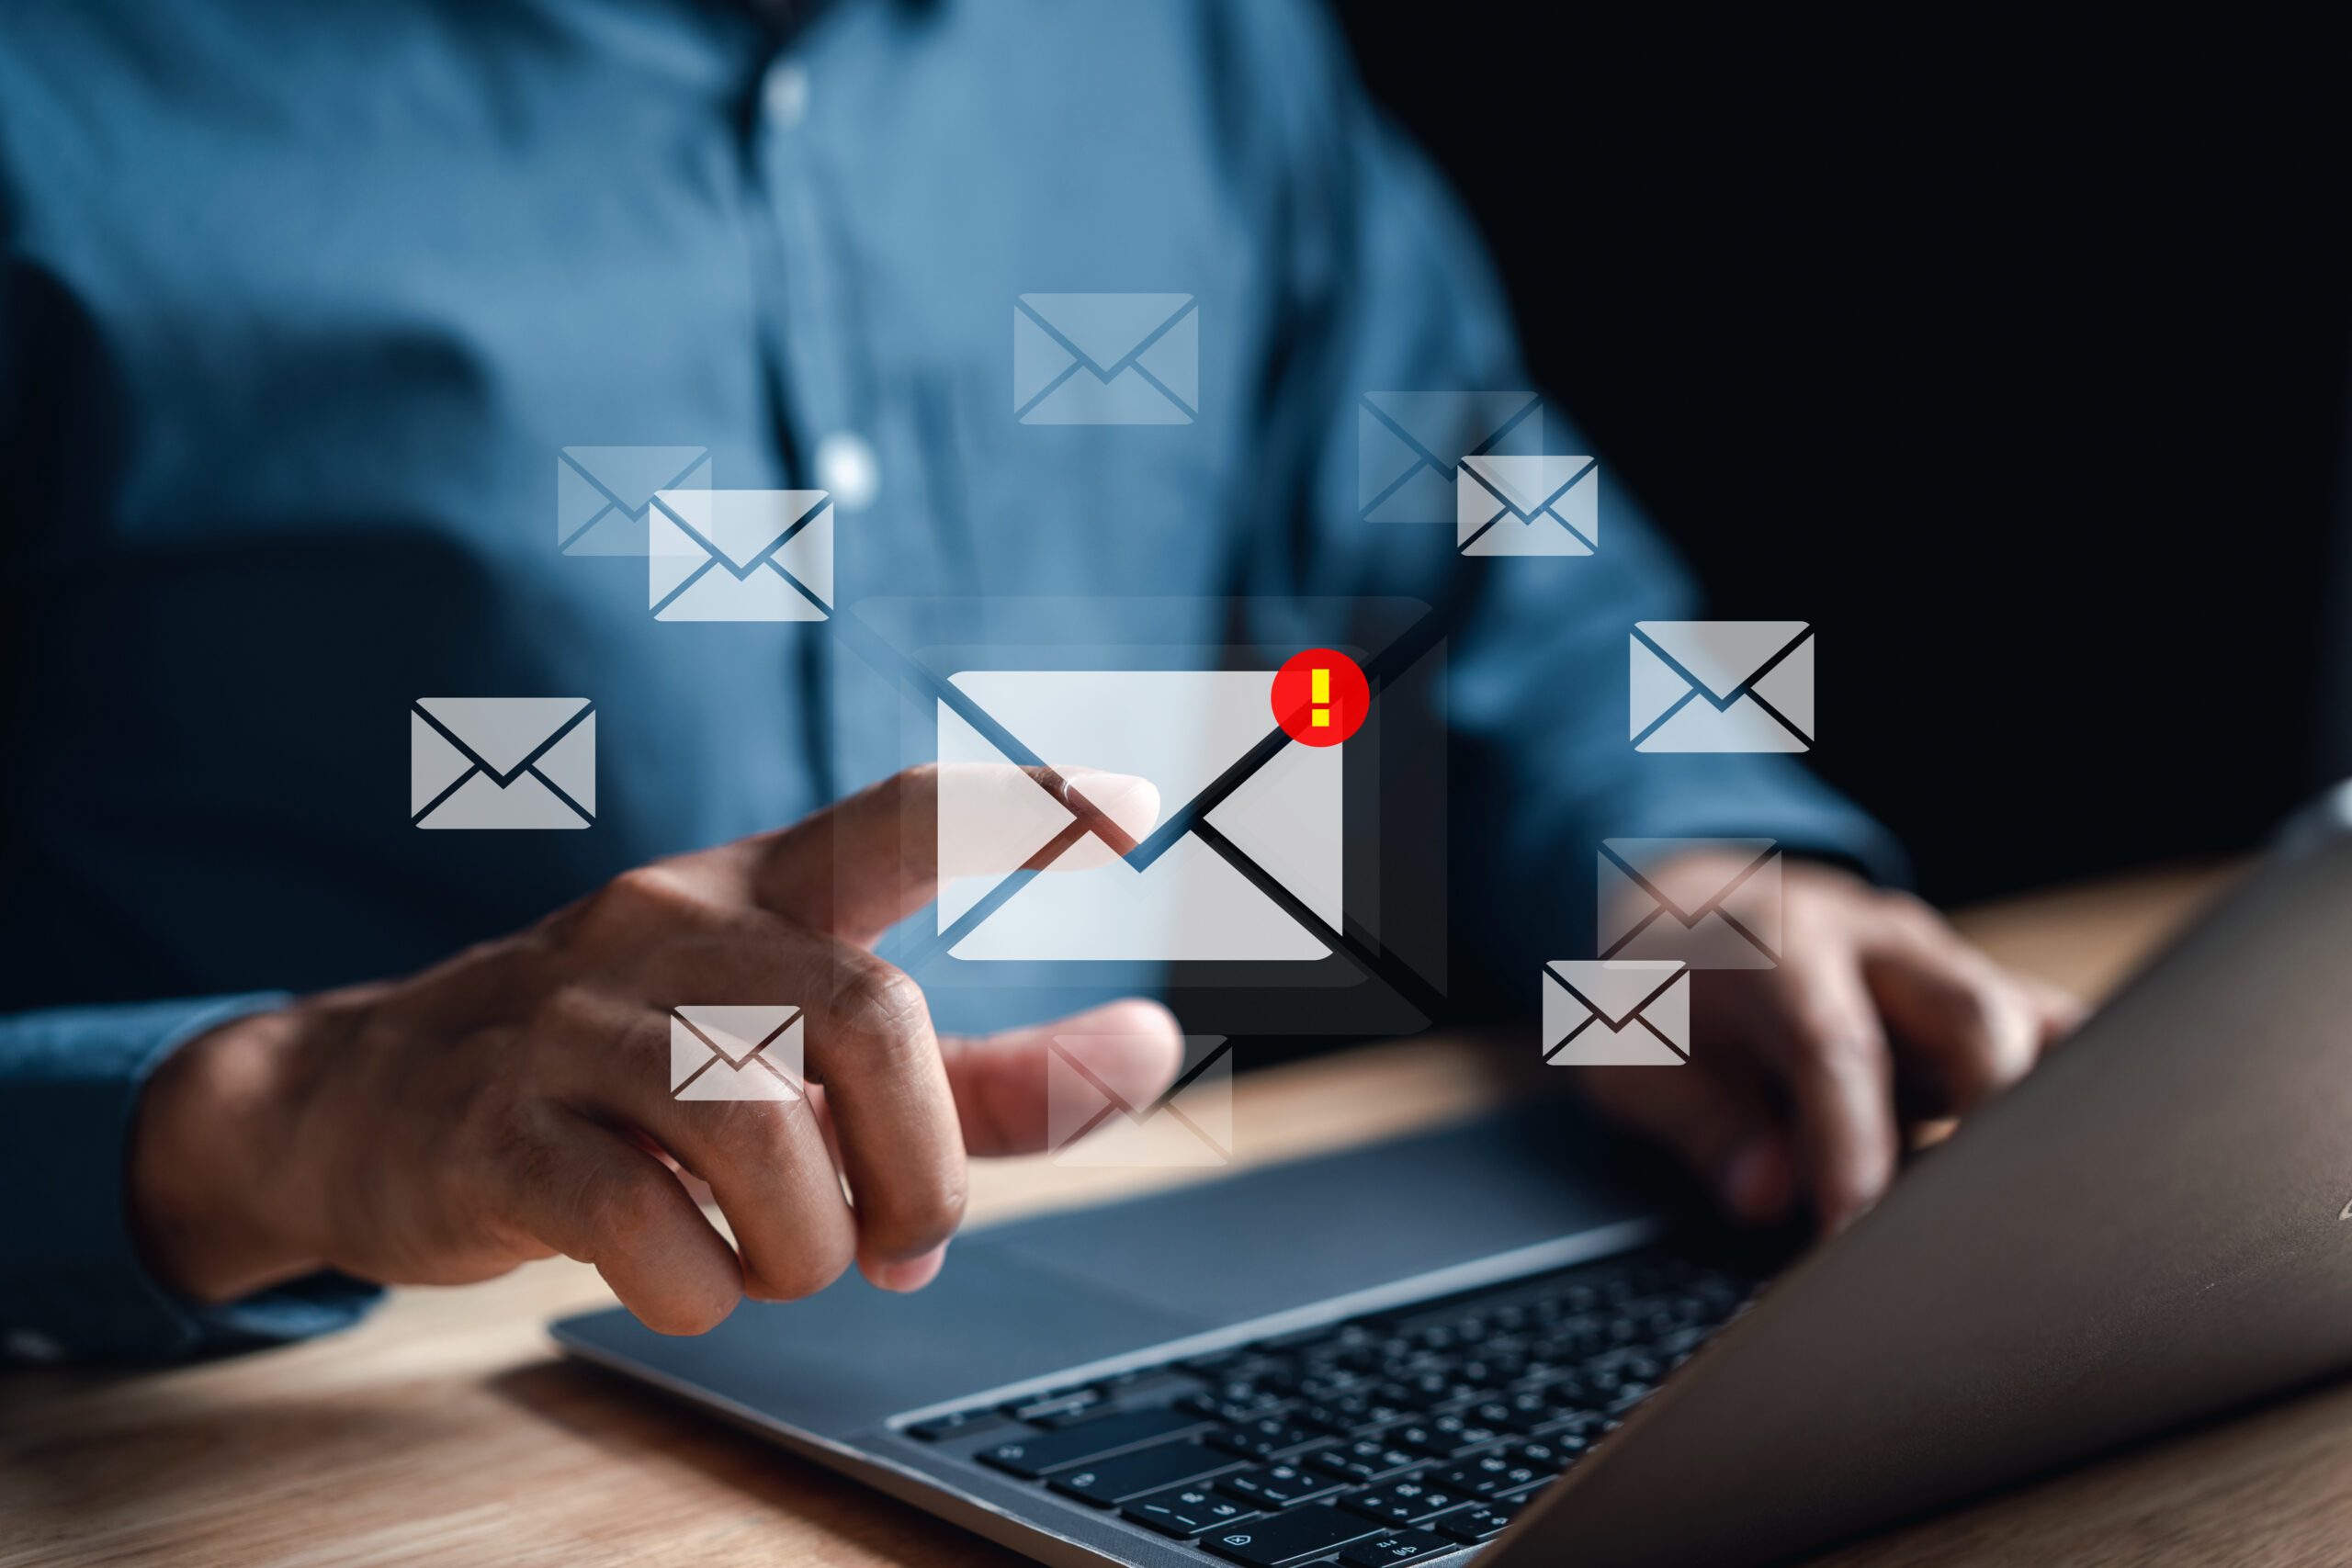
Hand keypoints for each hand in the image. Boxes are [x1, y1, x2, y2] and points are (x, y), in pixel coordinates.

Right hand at [128, 765, 1180, 1333]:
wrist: (372, 1104)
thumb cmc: (629, 1076)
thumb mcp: (799, 1061)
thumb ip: (974, 1077)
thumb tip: (1147, 1053)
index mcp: (760, 892)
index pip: (896, 820)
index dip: (1012, 813)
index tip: (1132, 809)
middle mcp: (671, 929)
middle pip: (866, 1016)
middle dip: (921, 1164)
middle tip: (905, 1235)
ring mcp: (573, 1023)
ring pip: (756, 1126)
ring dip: (808, 1241)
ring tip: (784, 1261)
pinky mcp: (494, 1128)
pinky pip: (640, 1218)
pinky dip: (704, 1285)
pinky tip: (692, 1279)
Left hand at [1575, 854, 2084, 1234]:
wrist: (1692, 914)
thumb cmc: (1661, 994)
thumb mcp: (1633, 1057)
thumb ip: (1698, 1123)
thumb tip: (1765, 1195)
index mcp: (1775, 943)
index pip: (1835, 1044)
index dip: (1852, 1143)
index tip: (1856, 1230)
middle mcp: (1876, 941)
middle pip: (1970, 1013)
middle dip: (1986, 1118)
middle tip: (1963, 1226)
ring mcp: (1942, 962)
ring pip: (2032, 1023)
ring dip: (2038, 1114)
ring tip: (2020, 1210)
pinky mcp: (1983, 991)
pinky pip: (2052, 1033)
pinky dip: (2068, 1095)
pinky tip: (2059, 1169)